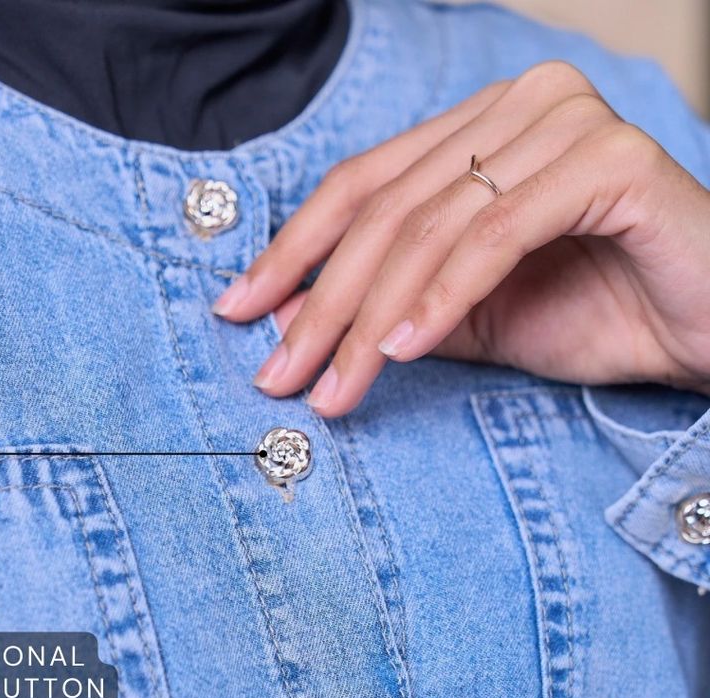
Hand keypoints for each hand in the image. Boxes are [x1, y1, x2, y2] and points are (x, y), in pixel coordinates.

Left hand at [211, 61, 709, 416]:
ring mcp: (564, 123)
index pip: (362, 184)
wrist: (707, 332)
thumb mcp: (471, 319)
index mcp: (479, 129)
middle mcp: (518, 107)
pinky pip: (496, 235)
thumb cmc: (599, 315)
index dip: (293, 250)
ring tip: (335, 387)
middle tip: (280, 374)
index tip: (238, 313)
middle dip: (321, 303)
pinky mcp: (608, 161)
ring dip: (369, 319)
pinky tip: (402, 351)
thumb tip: (293, 322)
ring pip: (430, 226)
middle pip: (385, 209)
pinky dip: (443, 298)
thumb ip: (392, 308)